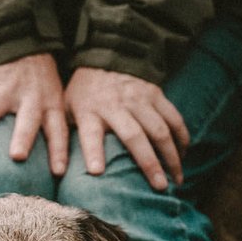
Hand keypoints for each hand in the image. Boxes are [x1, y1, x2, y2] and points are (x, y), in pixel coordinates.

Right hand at [0, 54, 68, 175]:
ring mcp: (5, 88)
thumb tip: (59, 173)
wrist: (29, 47)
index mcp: (51, 105)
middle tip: (17, 156)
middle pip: (27, 120)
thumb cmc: (44, 90)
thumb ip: (57, 131)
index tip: (59, 172)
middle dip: (23, 137)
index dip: (59, 151)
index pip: (58, 130)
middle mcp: (30, 97)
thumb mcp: (58, 105)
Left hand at [65, 68, 189, 190]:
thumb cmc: (84, 93)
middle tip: (159, 187)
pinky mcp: (156, 94)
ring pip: (160, 130)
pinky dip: (181, 138)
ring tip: (176, 179)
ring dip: (171, 156)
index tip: (97, 171)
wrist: (106, 53)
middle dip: (148, 163)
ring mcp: (139, 99)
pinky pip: (173, 118)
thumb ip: (64, 136)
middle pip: (134, 137)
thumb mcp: (66, 109)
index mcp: (90, 111)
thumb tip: (58, 171)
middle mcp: (116, 105)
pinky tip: (183, 156)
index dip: (93, 152)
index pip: (90, 133)